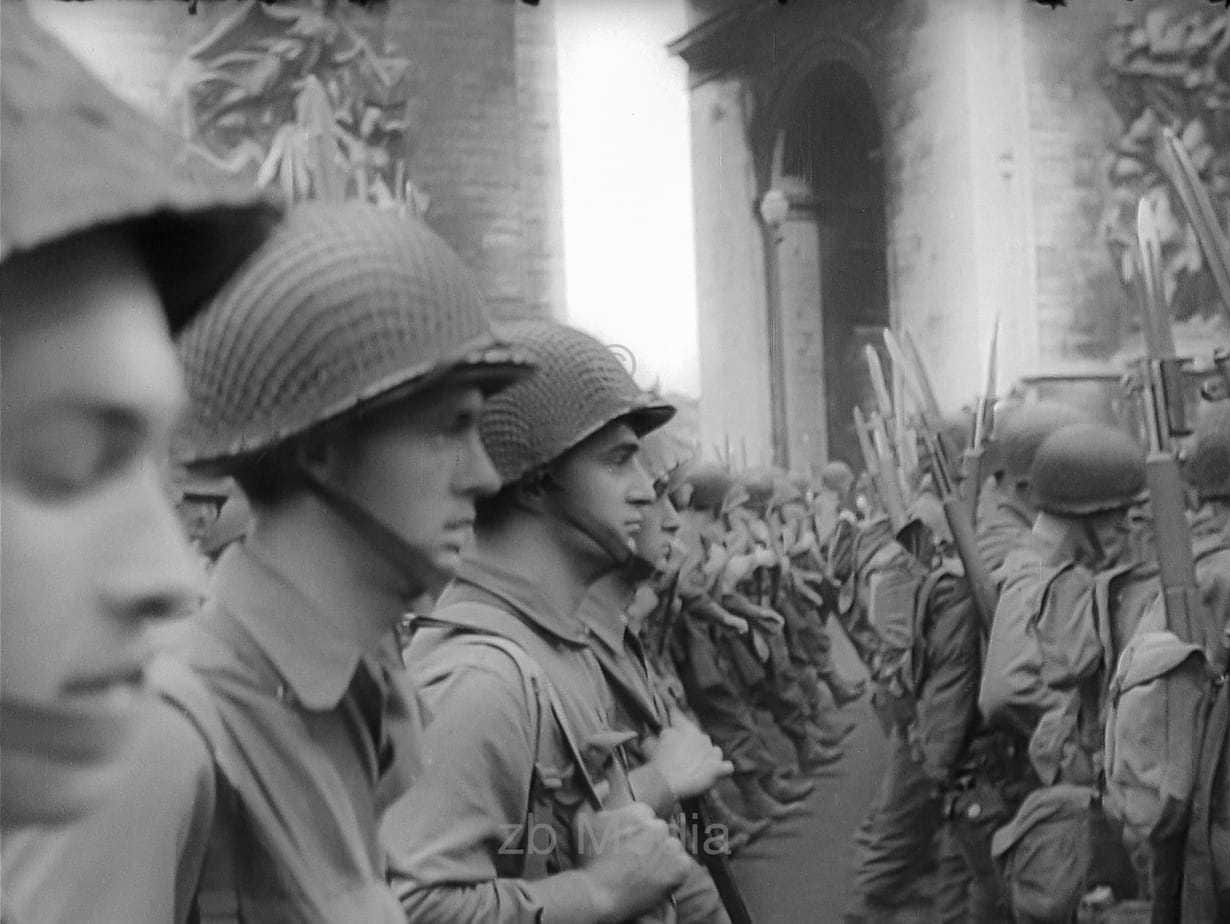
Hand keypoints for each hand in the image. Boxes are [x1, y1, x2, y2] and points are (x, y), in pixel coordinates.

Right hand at [574, 801, 691, 922]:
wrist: (599, 895)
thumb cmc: (589, 859)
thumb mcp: (582, 820)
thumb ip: (597, 795)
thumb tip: (608, 781)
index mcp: (640, 812)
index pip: (645, 815)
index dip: (635, 831)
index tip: (627, 844)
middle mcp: (658, 826)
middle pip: (659, 830)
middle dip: (650, 842)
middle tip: (634, 859)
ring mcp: (671, 847)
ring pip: (671, 847)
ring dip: (661, 856)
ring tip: (643, 870)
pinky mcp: (680, 868)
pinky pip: (682, 865)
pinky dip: (672, 872)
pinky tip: (654, 878)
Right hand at [644, 710, 733, 799]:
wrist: (666, 782)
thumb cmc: (656, 762)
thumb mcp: (650, 744)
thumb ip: (654, 736)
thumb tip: (657, 734)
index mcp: (684, 728)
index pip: (679, 715)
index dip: (674, 713)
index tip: (672, 708)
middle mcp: (701, 736)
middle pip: (700, 738)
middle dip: (693, 746)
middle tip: (682, 757)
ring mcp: (711, 752)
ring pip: (714, 751)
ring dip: (708, 757)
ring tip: (699, 767)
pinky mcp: (717, 768)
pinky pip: (726, 767)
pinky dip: (721, 769)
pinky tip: (715, 773)